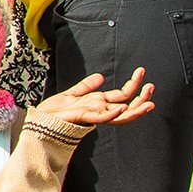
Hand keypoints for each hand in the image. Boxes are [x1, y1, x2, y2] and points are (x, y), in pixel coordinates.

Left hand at [34, 68, 155, 127]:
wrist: (40, 118)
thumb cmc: (55, 109)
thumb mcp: (73, 93)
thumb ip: (86, 86)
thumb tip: (100, 77)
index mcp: (98, 104)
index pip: (122, 96)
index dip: (134, 86)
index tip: (143, 73)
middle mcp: (99, 111)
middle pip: (127, 107)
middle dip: (141, 99)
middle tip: (152, 87)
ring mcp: (93, 115)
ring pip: (120, 116)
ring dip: (135, 109)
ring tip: (147, 102)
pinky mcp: (84, 117)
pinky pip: (102, 117)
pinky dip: (113, 113)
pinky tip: (123, 106)